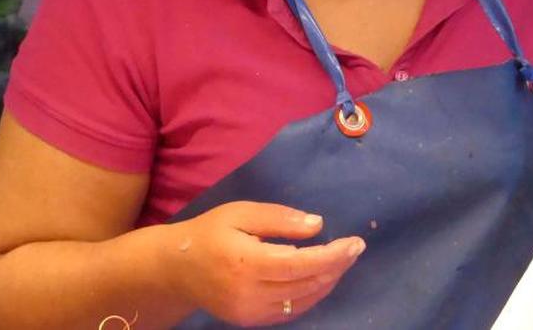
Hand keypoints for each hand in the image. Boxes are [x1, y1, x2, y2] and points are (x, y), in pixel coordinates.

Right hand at [165, 201, 363, 325]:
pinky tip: (322, 277)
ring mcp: (248, 312)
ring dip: (327, 281)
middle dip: (337, 267)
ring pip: (302, 301)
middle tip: (355, 248)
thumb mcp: (241, 212)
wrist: (176, 269)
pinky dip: (311, 295)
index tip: (356, 243)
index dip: (333, 256)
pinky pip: (290, 311)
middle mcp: (248, 293)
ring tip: (343, 260)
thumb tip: (317, 225)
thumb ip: (280, 219)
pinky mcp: (249, 320)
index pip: (301, 264)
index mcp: (246, 262)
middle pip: (306, 284)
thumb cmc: (210, 232)